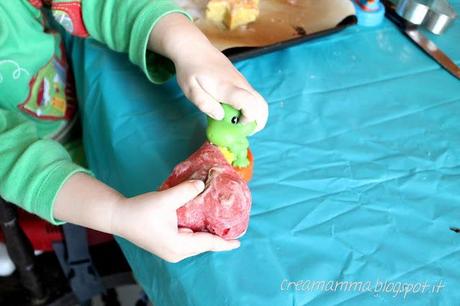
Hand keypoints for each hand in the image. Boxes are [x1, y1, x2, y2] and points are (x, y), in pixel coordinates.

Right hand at [111, 180, 239, 262]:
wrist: (118, 216)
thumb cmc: (140, 210)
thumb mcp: (166, 199)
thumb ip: (186, 191)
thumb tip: (202, 184)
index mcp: (178, 246)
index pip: (207, 244)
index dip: (224, 243)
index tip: (239, 241)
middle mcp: (176, 252)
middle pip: (203, 245)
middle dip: (217, 237)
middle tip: (232, 227)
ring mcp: (171, 250)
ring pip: (195, 242)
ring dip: (207, 234)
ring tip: (221, 224)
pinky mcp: (166, 244)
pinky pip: (188, 240)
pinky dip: (197, 232)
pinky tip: (202, 221)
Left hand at [174, 44, 267, 133]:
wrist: (194, 48)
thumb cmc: (190, 70)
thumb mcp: (190, 90)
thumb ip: (205, 104)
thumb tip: (220, 116)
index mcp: (227, 87)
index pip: (250, 103)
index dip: (249, 118)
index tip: (236, 124)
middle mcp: (240, 84)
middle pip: (261, 104)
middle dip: (258, 122)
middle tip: (243, 131)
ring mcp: (242, 82)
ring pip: (259, 101)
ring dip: (255, 116)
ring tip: (239, 124)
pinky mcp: (241, 81)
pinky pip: (253, 97)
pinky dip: (251, 109)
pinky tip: (235, 112)